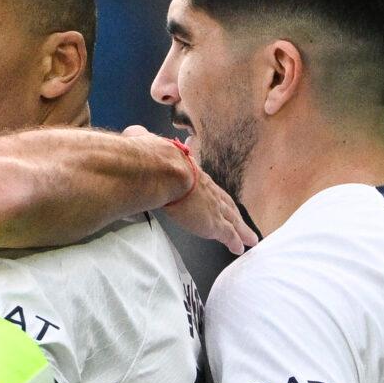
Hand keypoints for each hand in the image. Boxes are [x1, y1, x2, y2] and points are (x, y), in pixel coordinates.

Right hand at [125, 125, 256, 254]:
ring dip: (242, 230)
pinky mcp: (213, 223)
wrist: (163, 170)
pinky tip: (240, 248)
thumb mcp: (148, 145)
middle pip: (226, 204)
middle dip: (235, 214)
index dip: (214, 195)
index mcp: (193, 174)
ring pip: (232, 221)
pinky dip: (235, 242)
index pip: (208, 187)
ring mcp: (213, 207)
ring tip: (250, 239)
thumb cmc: (154, 159)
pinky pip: (228, 235)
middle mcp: (208, 190)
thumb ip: (143, 140)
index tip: (218, 200)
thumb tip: (134, 133)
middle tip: (243, 222)